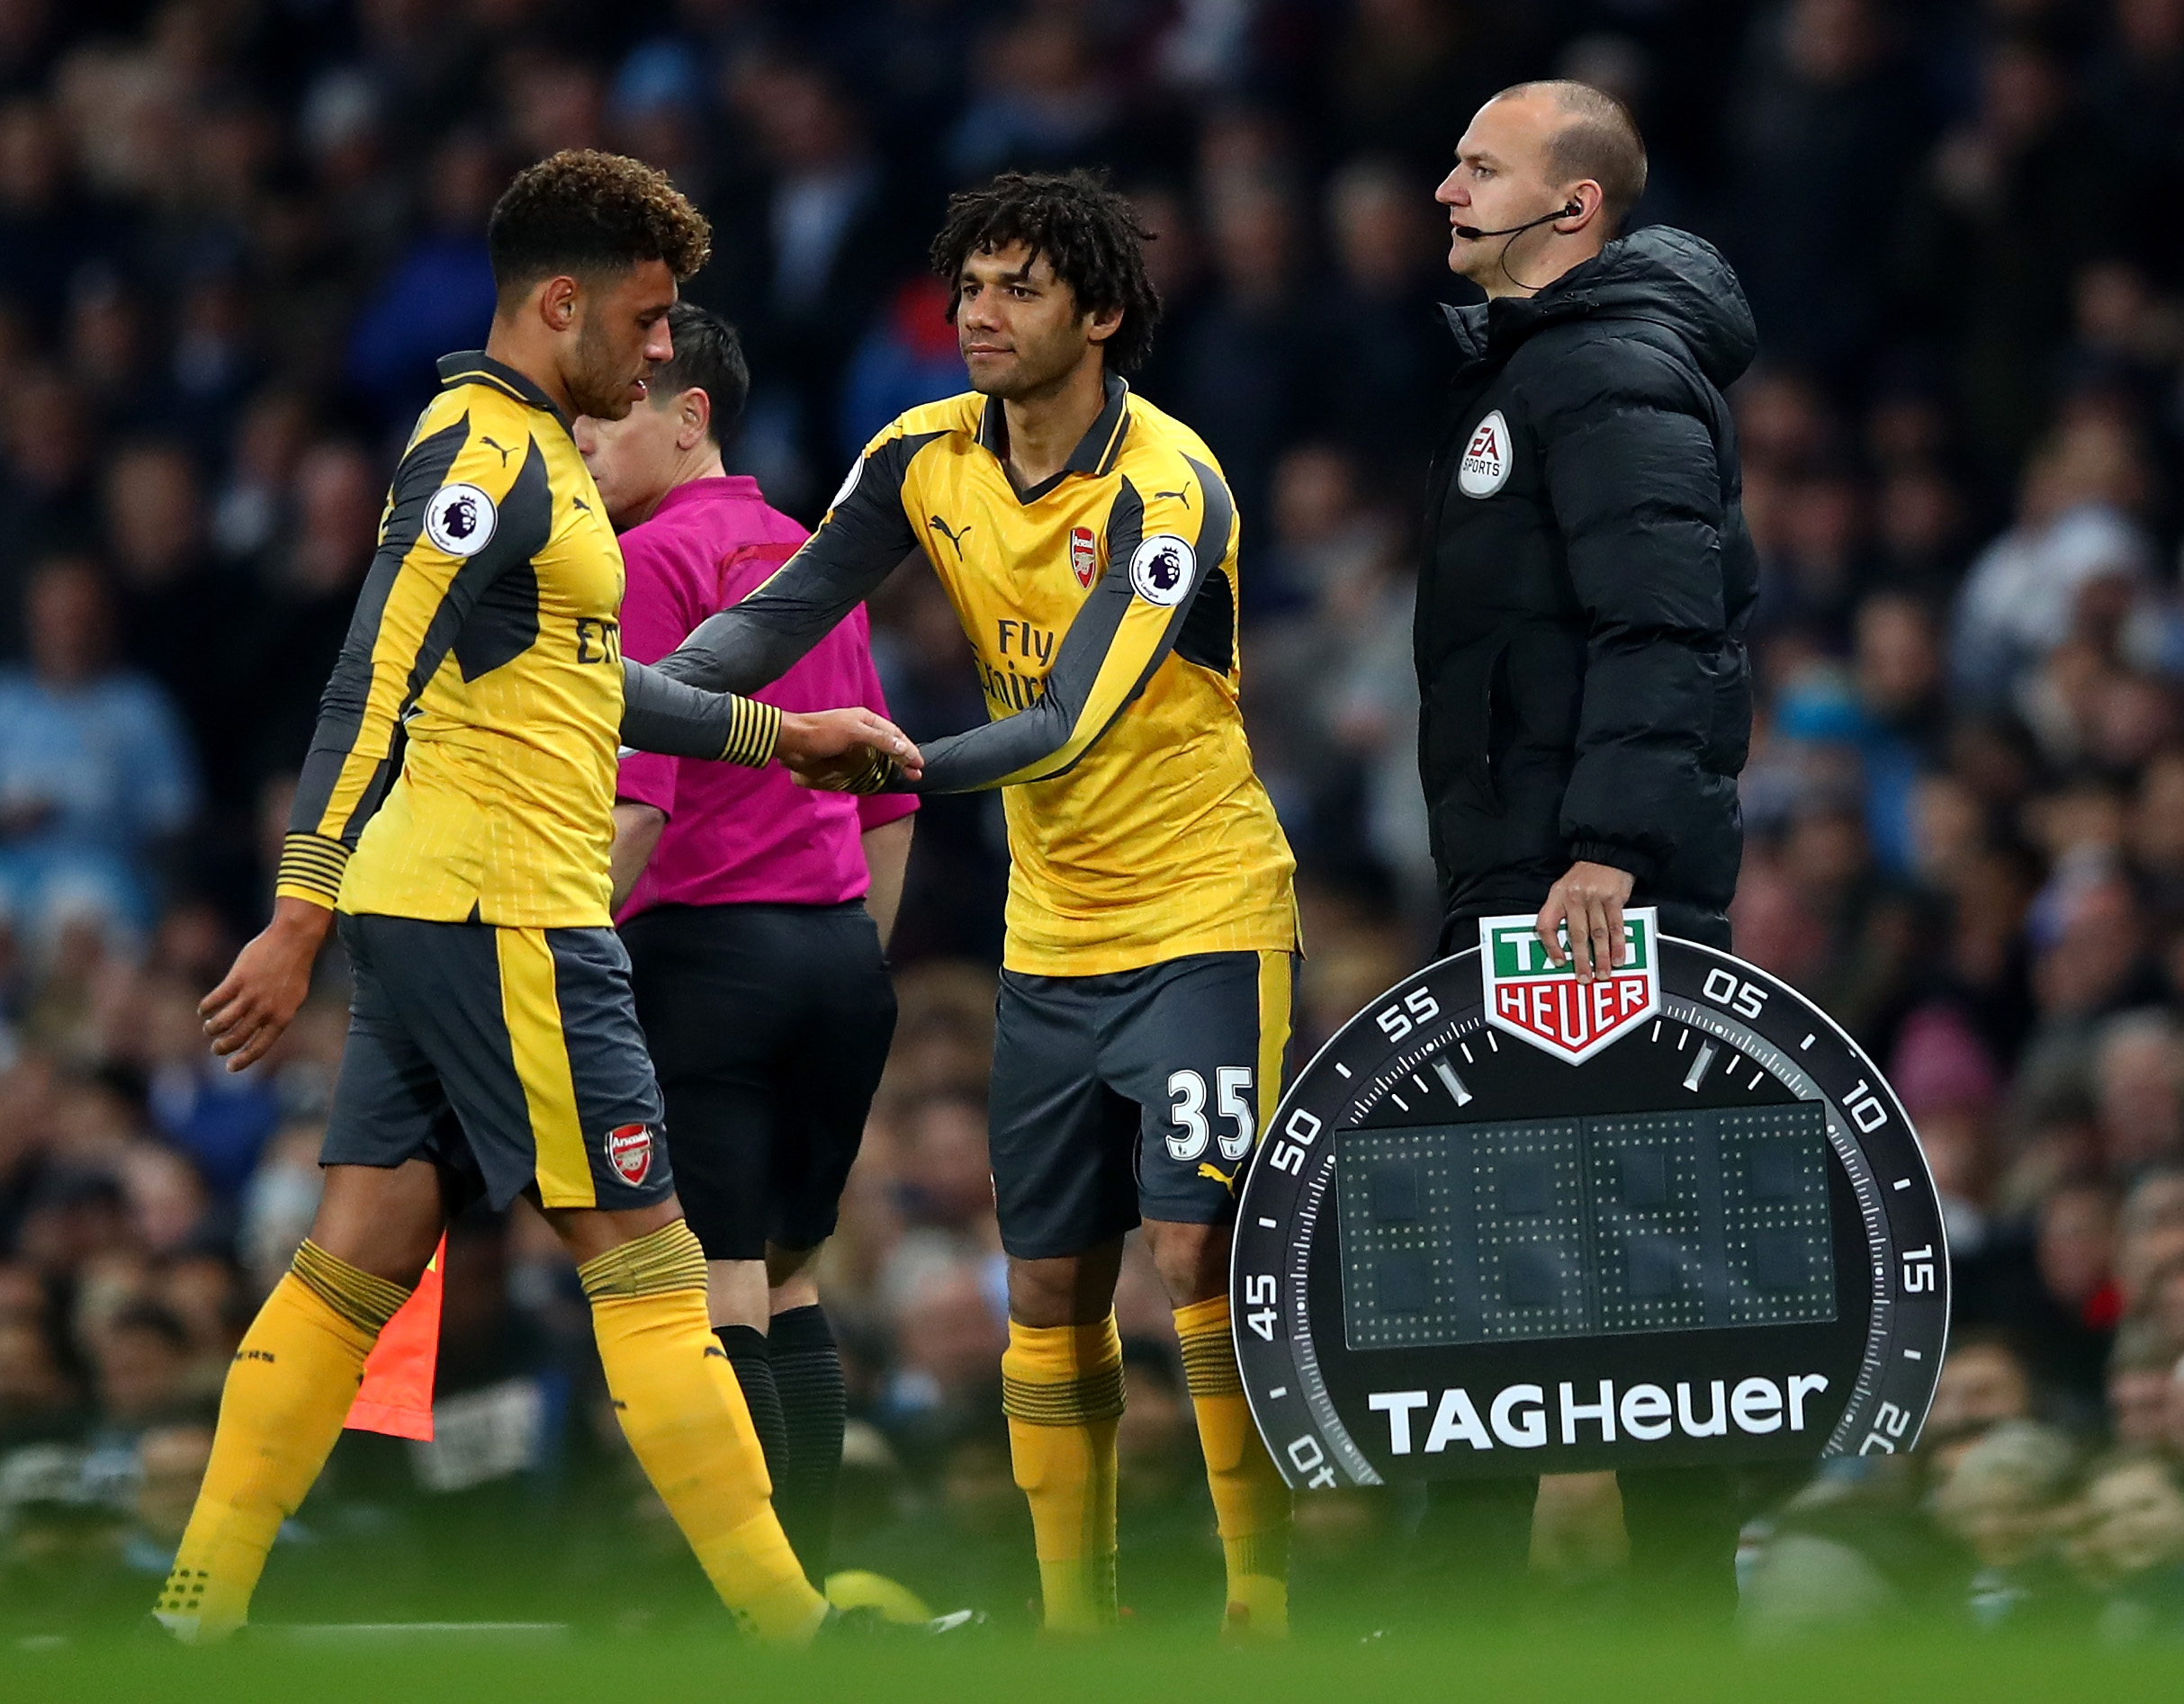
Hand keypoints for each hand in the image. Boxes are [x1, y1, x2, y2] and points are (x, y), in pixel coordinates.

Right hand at [200, 898, 330, 1070]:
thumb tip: (260, 1032)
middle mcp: (265, 1010)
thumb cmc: (293, 969)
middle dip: (223, 1047)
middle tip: (216, 1048)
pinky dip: (206, 1008)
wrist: (293, 941)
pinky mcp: (237, 980)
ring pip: (222, 1022)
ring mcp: (251, 995)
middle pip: (237, 1038)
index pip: (260, 1047)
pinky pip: (215, 1001)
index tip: (230, 1068)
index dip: (243, 1060)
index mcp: (282, 1017)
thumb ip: (277, 1015)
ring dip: (212, 1028)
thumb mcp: (293, 997)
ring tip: (209, 1027)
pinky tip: (204, 1009)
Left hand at [777, 709, 923, 791]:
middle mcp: (861, 728)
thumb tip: (905, 748)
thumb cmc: (821, 733)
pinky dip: (876, 768)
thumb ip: (880, 740)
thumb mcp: (853, 733)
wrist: (791, 741)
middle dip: (904, 757)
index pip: (895, 734)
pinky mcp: (842, 754)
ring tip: (902, 776)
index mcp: (866, 719)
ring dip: (891, 763)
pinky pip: (865, 761)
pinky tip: (879, 775)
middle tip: (915, 775)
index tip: (919, 765)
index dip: (909, 749)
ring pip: (878, 752)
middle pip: (889, 742)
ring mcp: (852, 742)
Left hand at [1536, 860, 1635, 983]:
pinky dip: (1618, 945)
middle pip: (1576, 935)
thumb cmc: (1584, 876)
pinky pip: (1616, 926)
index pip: (1546, 925)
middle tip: (1584, 978)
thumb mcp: (1563, 888)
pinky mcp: (1614, 899)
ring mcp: (1595, 898)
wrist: (1608, 854)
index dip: (1550, 946)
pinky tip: (1618, 958)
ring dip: (1600, 957)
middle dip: (1580, 960)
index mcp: (1557, 896)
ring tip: (1602, 973)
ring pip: (1598, 934)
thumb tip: (1558, 943)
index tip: (1559, 962)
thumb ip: (1560, 911)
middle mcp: (1574, 898)